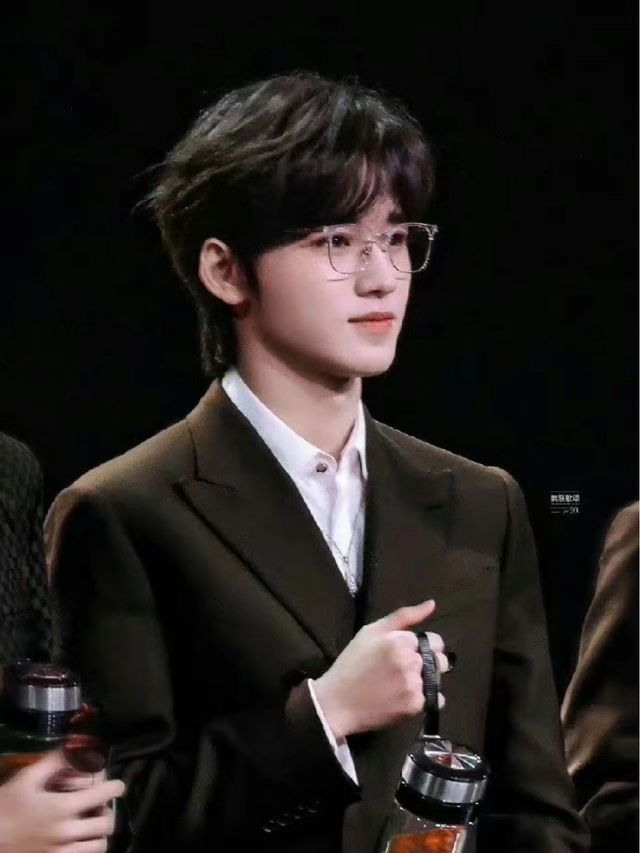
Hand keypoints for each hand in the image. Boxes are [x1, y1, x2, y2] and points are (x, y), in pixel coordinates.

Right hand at [0, 750, 124, 852]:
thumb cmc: (6, 807)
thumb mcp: (27, 779)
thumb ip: (54, 761)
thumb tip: (76, 747)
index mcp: (62, 807)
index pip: (104, 794)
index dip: (115, 786)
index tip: (115, 785)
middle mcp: (66, 832)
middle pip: (107, 822)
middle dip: (107, 810)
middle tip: (99, 805)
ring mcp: (62, 852)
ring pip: (100, 845)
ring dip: (100, 833)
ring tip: (92, 824)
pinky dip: (89, 848)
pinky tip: (81, 840)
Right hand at [313, 599, 448, 738]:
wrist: (337, 702)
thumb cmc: (352, 662)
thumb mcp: (371, 631)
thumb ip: (404, 616)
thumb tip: (432, 604)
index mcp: (401, 641)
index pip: (435, 641)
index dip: (424, 646)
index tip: (410, 652)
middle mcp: (411, 661)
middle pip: (440, 660)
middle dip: (429, 663)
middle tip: (407, 669)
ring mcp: (414, 685)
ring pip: (438, 680)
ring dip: (428, 681)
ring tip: (405, 684)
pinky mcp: (415, 706)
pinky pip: (436, 699)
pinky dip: (425, 698)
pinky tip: (405, 697)